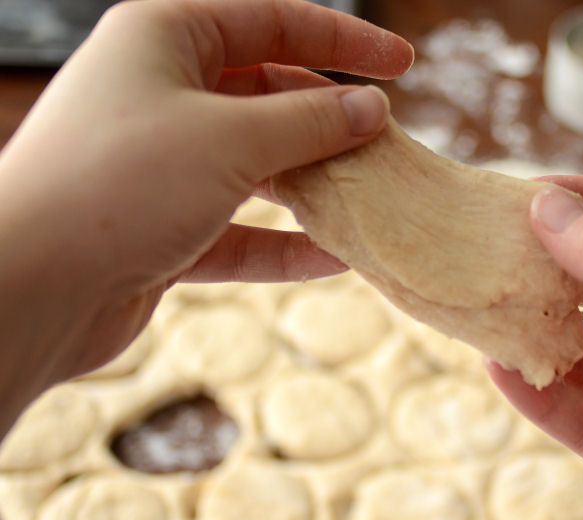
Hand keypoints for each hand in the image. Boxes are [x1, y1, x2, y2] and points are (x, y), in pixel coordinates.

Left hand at [0, 0, 412, 412]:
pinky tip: (335, 259)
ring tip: (370, 199)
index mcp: (165, 40)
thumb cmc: (121, 183)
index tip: (402, 64)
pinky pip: (239, 230)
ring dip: (313, 185)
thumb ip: (311, 122)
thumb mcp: (232, 138)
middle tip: (388, 144)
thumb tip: (371, 109)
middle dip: (330, 120)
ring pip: (256, 166)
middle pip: (268, 96)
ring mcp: (162, 166)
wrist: (31, 287)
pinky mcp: (164, 230)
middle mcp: (161, 95)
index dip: (345, 40)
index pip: (273, 22)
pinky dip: (284, 245)